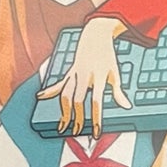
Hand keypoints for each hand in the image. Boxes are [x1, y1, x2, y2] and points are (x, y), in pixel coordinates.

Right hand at [39, 16, 130, 134]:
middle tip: (77, 132)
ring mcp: (74, 73)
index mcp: (98, 76)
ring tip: (62, 126)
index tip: (96, 131)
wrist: (96, 34)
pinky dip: (49, 90)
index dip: (96, 118)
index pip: (96, 101)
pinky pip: (58, 83)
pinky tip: (40, 97)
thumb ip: (118, 91)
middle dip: (77, 118)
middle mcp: (84, 75)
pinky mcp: (69, 71)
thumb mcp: (115, 72)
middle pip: (78, 100)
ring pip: (65, 94)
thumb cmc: (107, 55)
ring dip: (64, 111)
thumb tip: (126, 106)